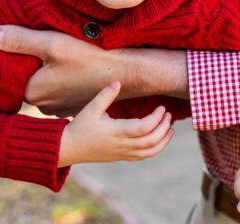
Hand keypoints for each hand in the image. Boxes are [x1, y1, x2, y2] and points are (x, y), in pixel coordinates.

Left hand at [0, 26, 188, 114]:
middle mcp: (44, 106)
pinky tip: (73, 63)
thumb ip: (20, 39)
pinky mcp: (77, 104)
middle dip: (32, 61)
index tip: (18, 40)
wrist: (130, 74)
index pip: (13, 72)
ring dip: (49, 69)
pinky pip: (62, 88)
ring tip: (58, 50)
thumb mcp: (53, 43)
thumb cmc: (92, 57)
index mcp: (33, 92)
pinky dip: (64, 76)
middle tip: (41, 40)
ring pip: (47, 82)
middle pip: (30, 77)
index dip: (15, 54)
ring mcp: (61, 107)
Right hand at [58, 81, 173, 166]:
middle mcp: (122, 145)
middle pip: (150, 141)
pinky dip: (154, 149)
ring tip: (170, 128)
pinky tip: (159, 140)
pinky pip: (142, 156)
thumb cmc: (80, 126)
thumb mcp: (91, 108)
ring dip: (163, 141)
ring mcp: (122, 153)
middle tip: (168, 114)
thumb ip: (106, 95)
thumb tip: (118, 81)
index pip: (143, 128)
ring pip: (149, 152)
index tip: (162, 107)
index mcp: (116, 132)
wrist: (70, 148)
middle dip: (163, 128)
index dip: (156, 119)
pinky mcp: (121, 157)